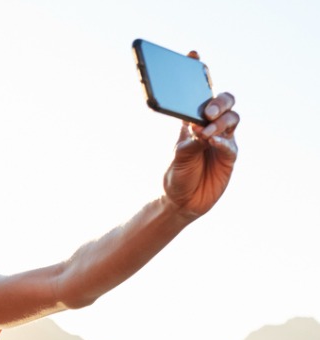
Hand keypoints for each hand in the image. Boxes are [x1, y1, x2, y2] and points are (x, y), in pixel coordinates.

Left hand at [163, 90, 238, 218]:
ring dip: (220, 123)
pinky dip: (222, 141)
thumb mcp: (179, 157)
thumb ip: (191, 141)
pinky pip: (230, 144)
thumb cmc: (177, 176)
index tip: (196, 68)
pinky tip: (212, 142)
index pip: (202, 98)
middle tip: (208, 112)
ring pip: (232, 119)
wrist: (182, 202)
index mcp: (193, 123)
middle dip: (220, 103)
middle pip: (225, 103)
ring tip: (206, 134)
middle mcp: (210, 127)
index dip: (203, 84)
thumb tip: (201, 127)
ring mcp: (222, 140)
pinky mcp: (229, 156)